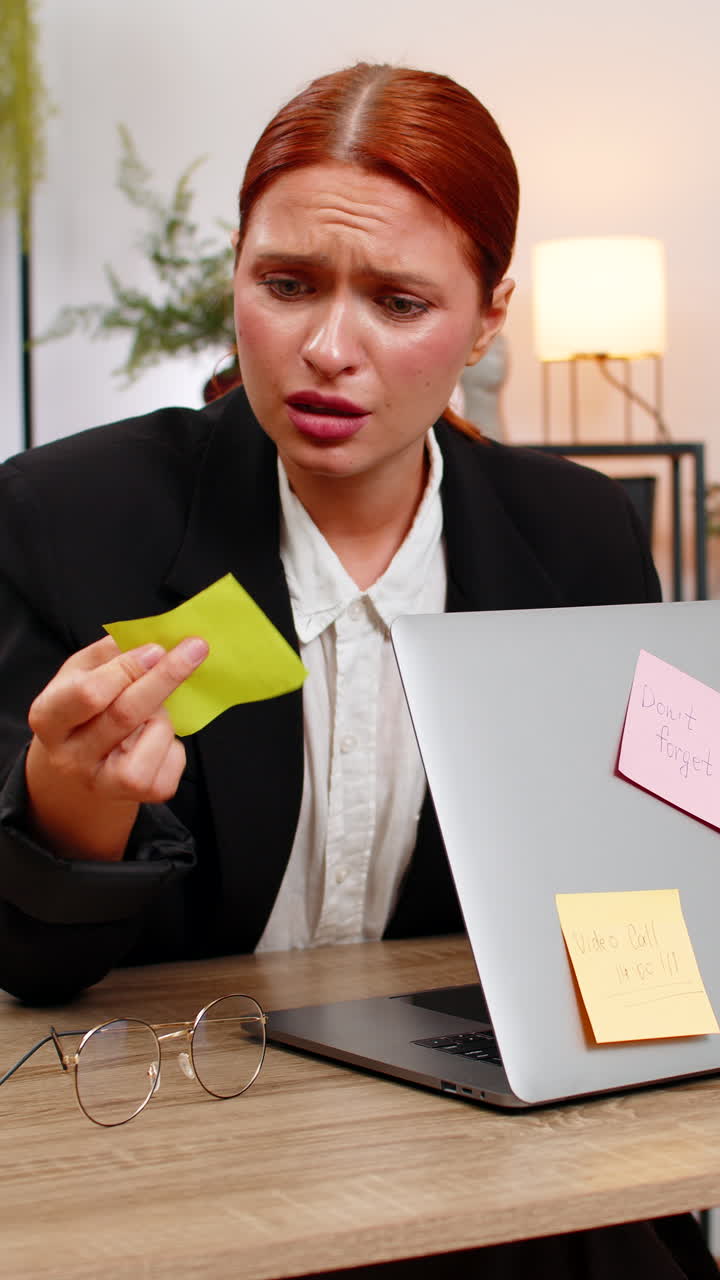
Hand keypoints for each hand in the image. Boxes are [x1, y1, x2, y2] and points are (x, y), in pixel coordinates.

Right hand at [25, 634, 208, 858]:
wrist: (81, 764)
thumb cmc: (85, 706)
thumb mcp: (83, 671)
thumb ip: (111, 652)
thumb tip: (153, 638)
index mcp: (47, 717)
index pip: (89, 693)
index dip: (127, 669)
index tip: (157, 648)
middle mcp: (70, 757)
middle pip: (125, 714)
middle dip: (165, 677)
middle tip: (195, 649)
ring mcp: (102, 783)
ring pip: (152, 739)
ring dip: (164, 716)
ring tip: (152, 712)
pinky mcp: (138, 796)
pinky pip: (172, 764)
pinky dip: (174, 744)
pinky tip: (156, 739)